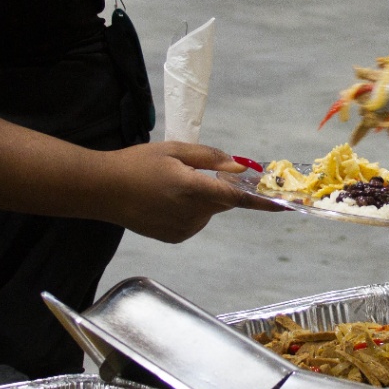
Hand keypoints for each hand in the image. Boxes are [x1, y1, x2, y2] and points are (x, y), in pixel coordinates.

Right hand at [92, 141, 281, 242]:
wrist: (102, 190)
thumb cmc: (136, 164)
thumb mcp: (174, 150)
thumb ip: (210, 158)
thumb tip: (240, 168)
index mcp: (193, 190)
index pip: (237, 198)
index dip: (264, 201)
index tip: (286, 204)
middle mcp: (191, 214)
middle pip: (222, 201)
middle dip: (216, 187)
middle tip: (188, 172)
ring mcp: (182, 229)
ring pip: (207, 211)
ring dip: (200, 198)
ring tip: (168, 185)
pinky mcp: (174, 237)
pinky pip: (194, 221)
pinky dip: (188, 210)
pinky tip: (164, 200)